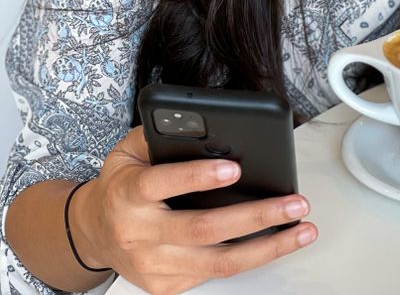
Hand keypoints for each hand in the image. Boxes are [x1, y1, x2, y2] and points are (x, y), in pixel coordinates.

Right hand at [70, 127, 316, 294]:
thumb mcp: (130, 149)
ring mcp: (154, 266)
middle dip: (256, 217)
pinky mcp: (167, 286)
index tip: (234, 168)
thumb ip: (162, 134)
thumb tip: (203, 124)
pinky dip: (252, 259)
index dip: (197, 177)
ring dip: (267, 247)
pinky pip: (216, 274)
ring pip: (218, 262)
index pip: (161, 184)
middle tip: (293, 202)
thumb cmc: (122, 183)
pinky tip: (279, 243)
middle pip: (203, 229)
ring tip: (301, 228)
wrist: (94, 232)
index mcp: (128, 194)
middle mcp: (139, 234)